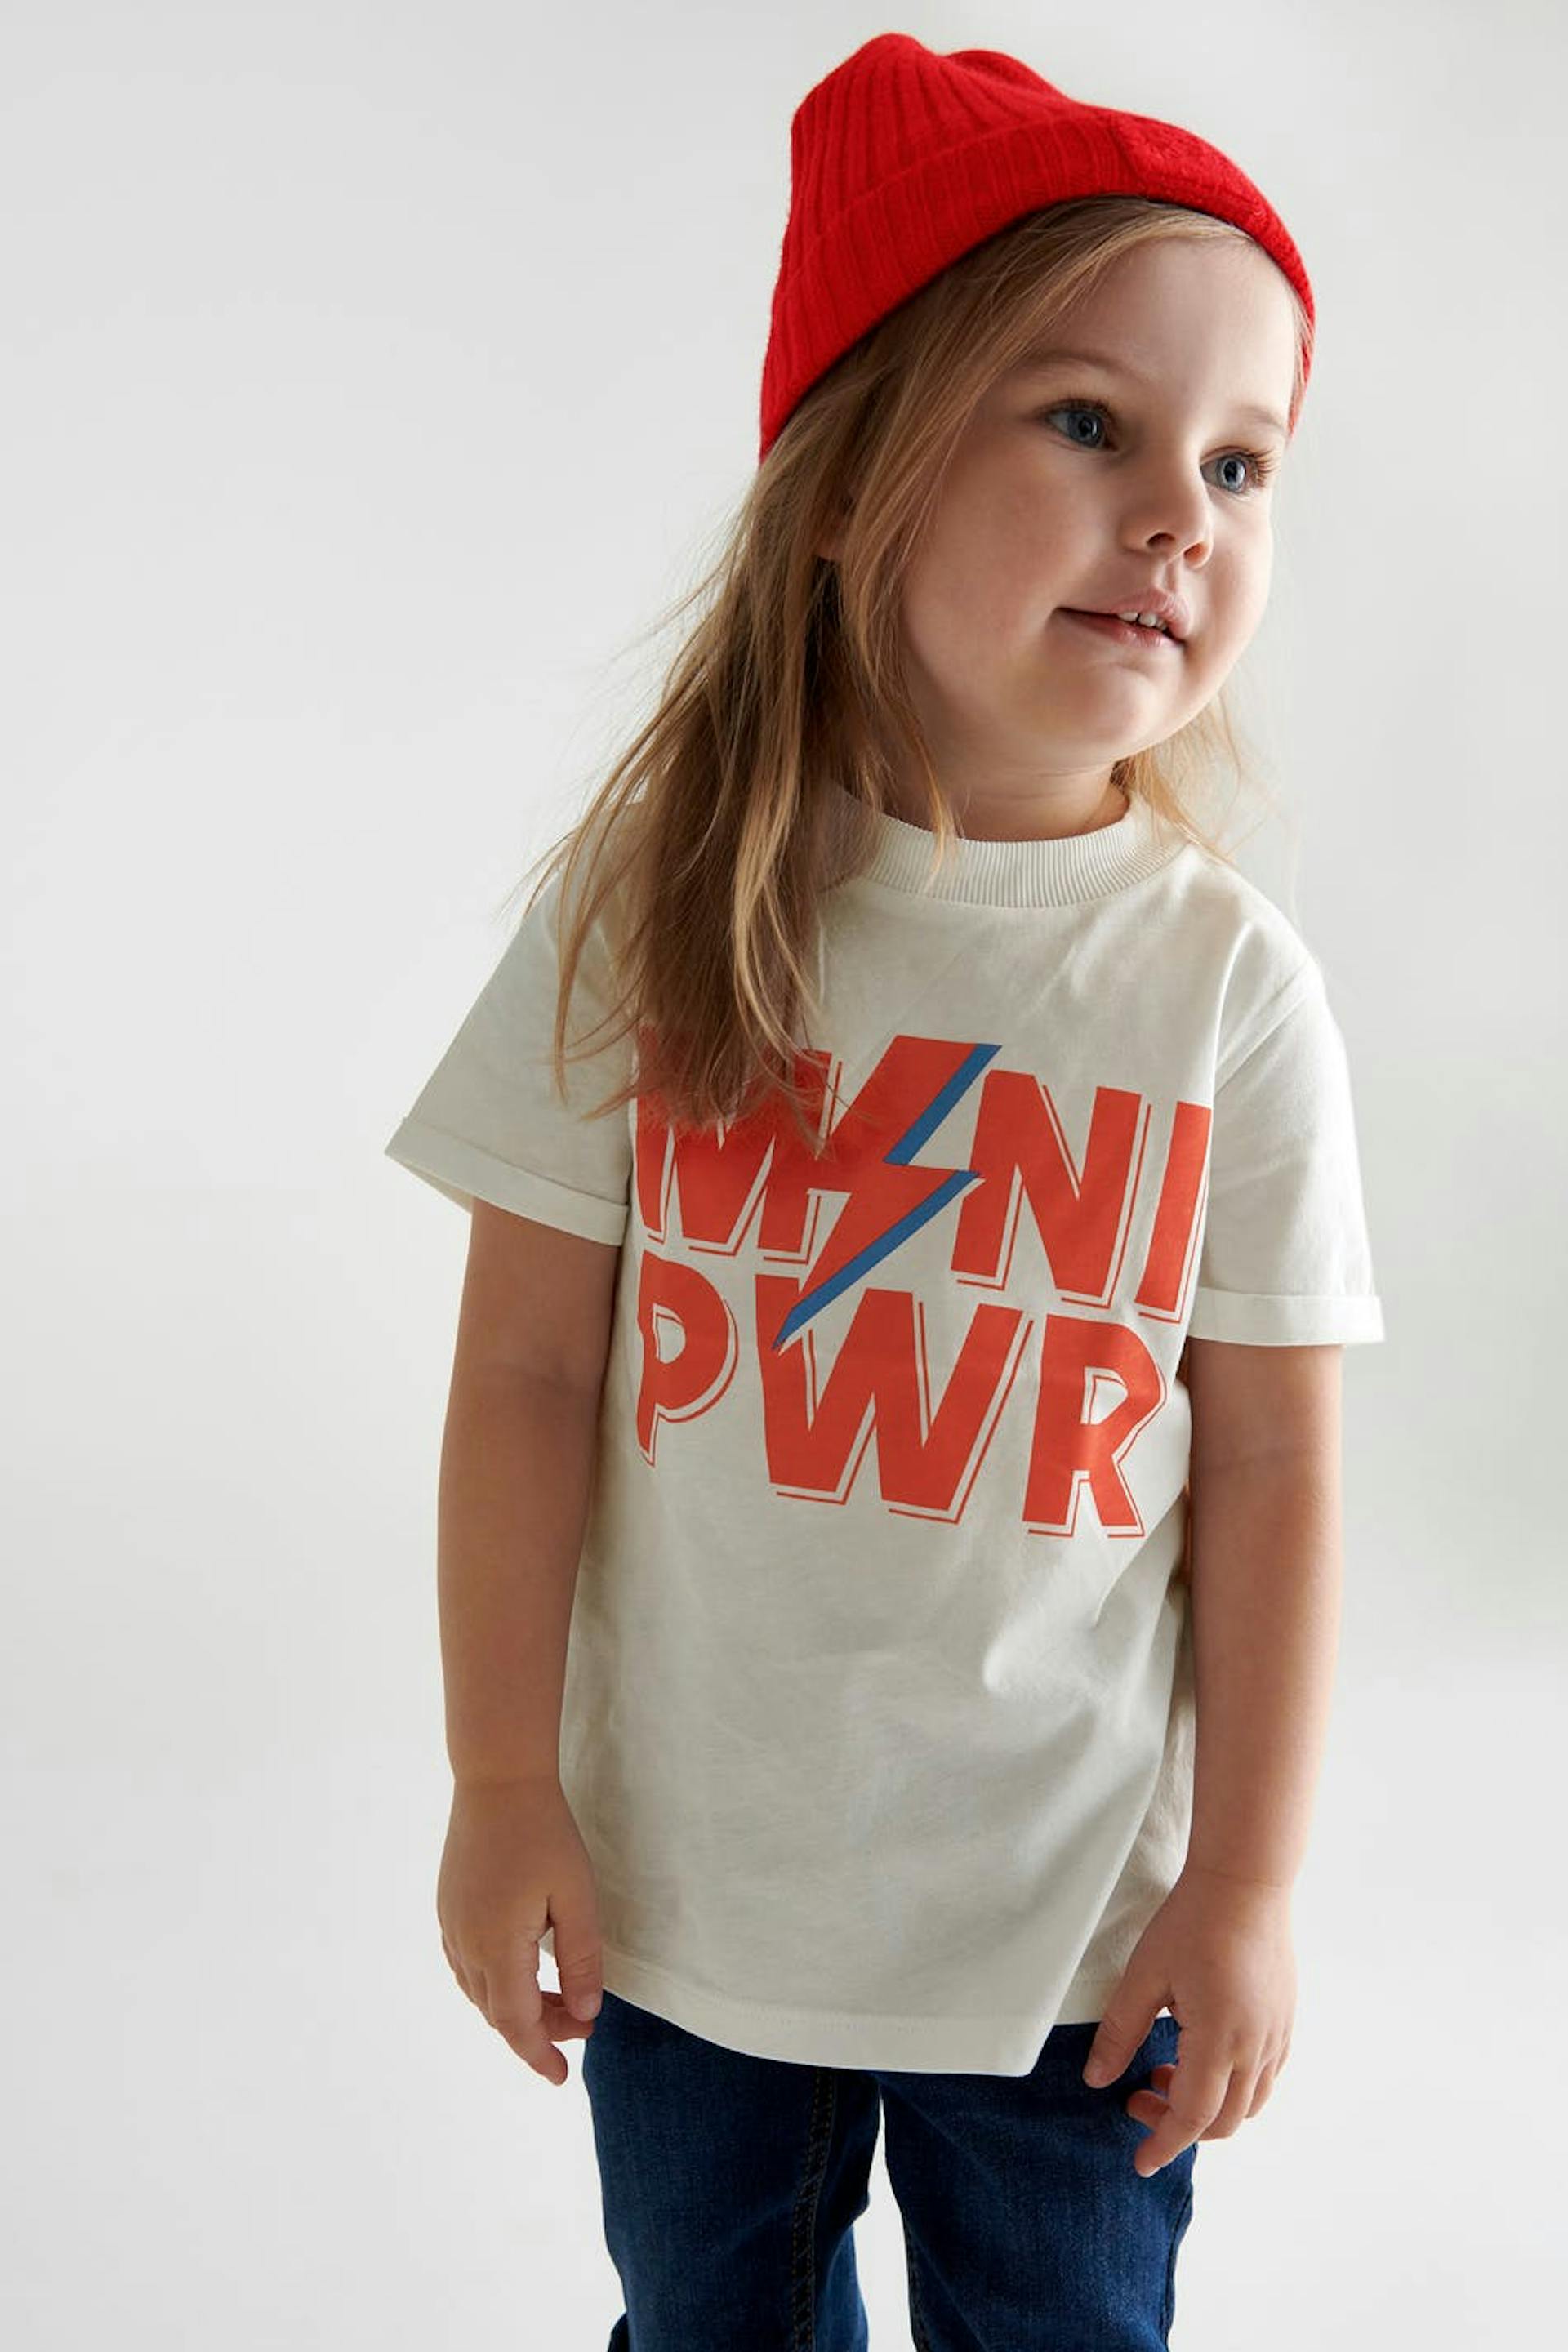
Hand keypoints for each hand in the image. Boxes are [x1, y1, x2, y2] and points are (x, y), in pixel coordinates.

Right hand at [437, 1775, 604, 2085]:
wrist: (496, 1777)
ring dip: (517, 2006)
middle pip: (498, 2012)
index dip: (539, 2054)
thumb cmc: (544, 1832)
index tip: (562, 2077)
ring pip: (480, 1991)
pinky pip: (467, 1965)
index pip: (515, 2023)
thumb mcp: (577, 1896)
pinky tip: (522, 1970)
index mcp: (498, 1946)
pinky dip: (496, 1982)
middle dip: (539, 2029)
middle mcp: (465, 1943)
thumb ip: (581, 1959)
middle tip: (582, 2024)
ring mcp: (451, 1924)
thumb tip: (587, 2013)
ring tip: (559, 2000)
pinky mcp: (448, 1907)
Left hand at [1079, 1863, 1295, 2176]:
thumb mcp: (1144, 1974)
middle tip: (1138, 2096)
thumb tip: (1097, 2079)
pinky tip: (1202, 2055)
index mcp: (1219, 2039)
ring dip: (1208, 2107)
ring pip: (1249, 2103)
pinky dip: (1234, 2087)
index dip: (1164, 2143)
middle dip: (1179, 2125)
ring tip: (1167, 2070)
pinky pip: (1266, 2077)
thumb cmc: (1192, 1921)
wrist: (1246, 1882)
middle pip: (1224, 2121)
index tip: (1139, 2162)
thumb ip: (1122, 2031)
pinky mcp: (1285, 2021)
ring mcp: (1277, 2035)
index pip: (1194, 2118)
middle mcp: (1256, 2047)